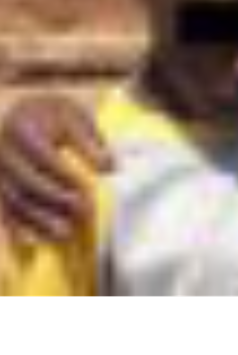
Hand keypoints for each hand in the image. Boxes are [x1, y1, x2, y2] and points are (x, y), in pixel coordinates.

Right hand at [0, 96, 111, 242]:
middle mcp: (3, 150)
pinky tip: (34, 242)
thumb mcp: (74, 116)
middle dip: (55, 200)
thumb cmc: (53, 115)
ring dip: (38, 220)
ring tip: (64, 233)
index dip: (64, 176)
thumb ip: (90, 141)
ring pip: (13, 200)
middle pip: (26, 181)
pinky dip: (16, 228)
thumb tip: (109, 167)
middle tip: (82, 213)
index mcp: (23, 128)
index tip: (85, 190)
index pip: (43, 156)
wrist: (20, 112)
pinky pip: (2, 210)